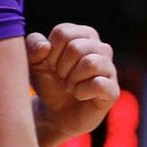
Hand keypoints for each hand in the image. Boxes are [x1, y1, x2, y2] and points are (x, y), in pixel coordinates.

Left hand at [29, 24, 118, 144]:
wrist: (55, 113)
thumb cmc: (48, 82)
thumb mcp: (34, 62)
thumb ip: (33, 46)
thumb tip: (45, 46)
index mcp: (83, 34)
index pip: (63, 32)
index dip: (50, 52)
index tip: (51, 64)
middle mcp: (101, 47)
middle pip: (76, 48)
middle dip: (61, 67)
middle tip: (61, 78)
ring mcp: (110, 68)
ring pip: (91, 63)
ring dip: (72, 79)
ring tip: (69, 86)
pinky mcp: (113, 90)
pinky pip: (99, 84)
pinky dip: (81, 92)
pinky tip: (79, 96)